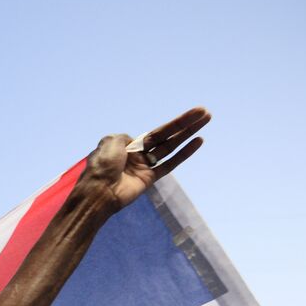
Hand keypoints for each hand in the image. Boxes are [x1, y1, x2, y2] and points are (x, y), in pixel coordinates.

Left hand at [80, 107, 209, 210]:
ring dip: (188, 134)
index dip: (173, 123)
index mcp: (127, 144)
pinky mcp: (149, 178)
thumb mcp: (110, 142)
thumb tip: (133, 140)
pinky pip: (169, 164)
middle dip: (185, 124)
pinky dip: (184, 154)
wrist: (98, 192)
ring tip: (206, 120)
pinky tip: (198, 141)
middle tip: (205, 112)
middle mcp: (138, 154)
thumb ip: (124, 137)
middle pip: (167, 136)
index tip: (192, 113)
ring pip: (171, 147)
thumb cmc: (102, 166)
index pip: (155, 132)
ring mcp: (145, 166)